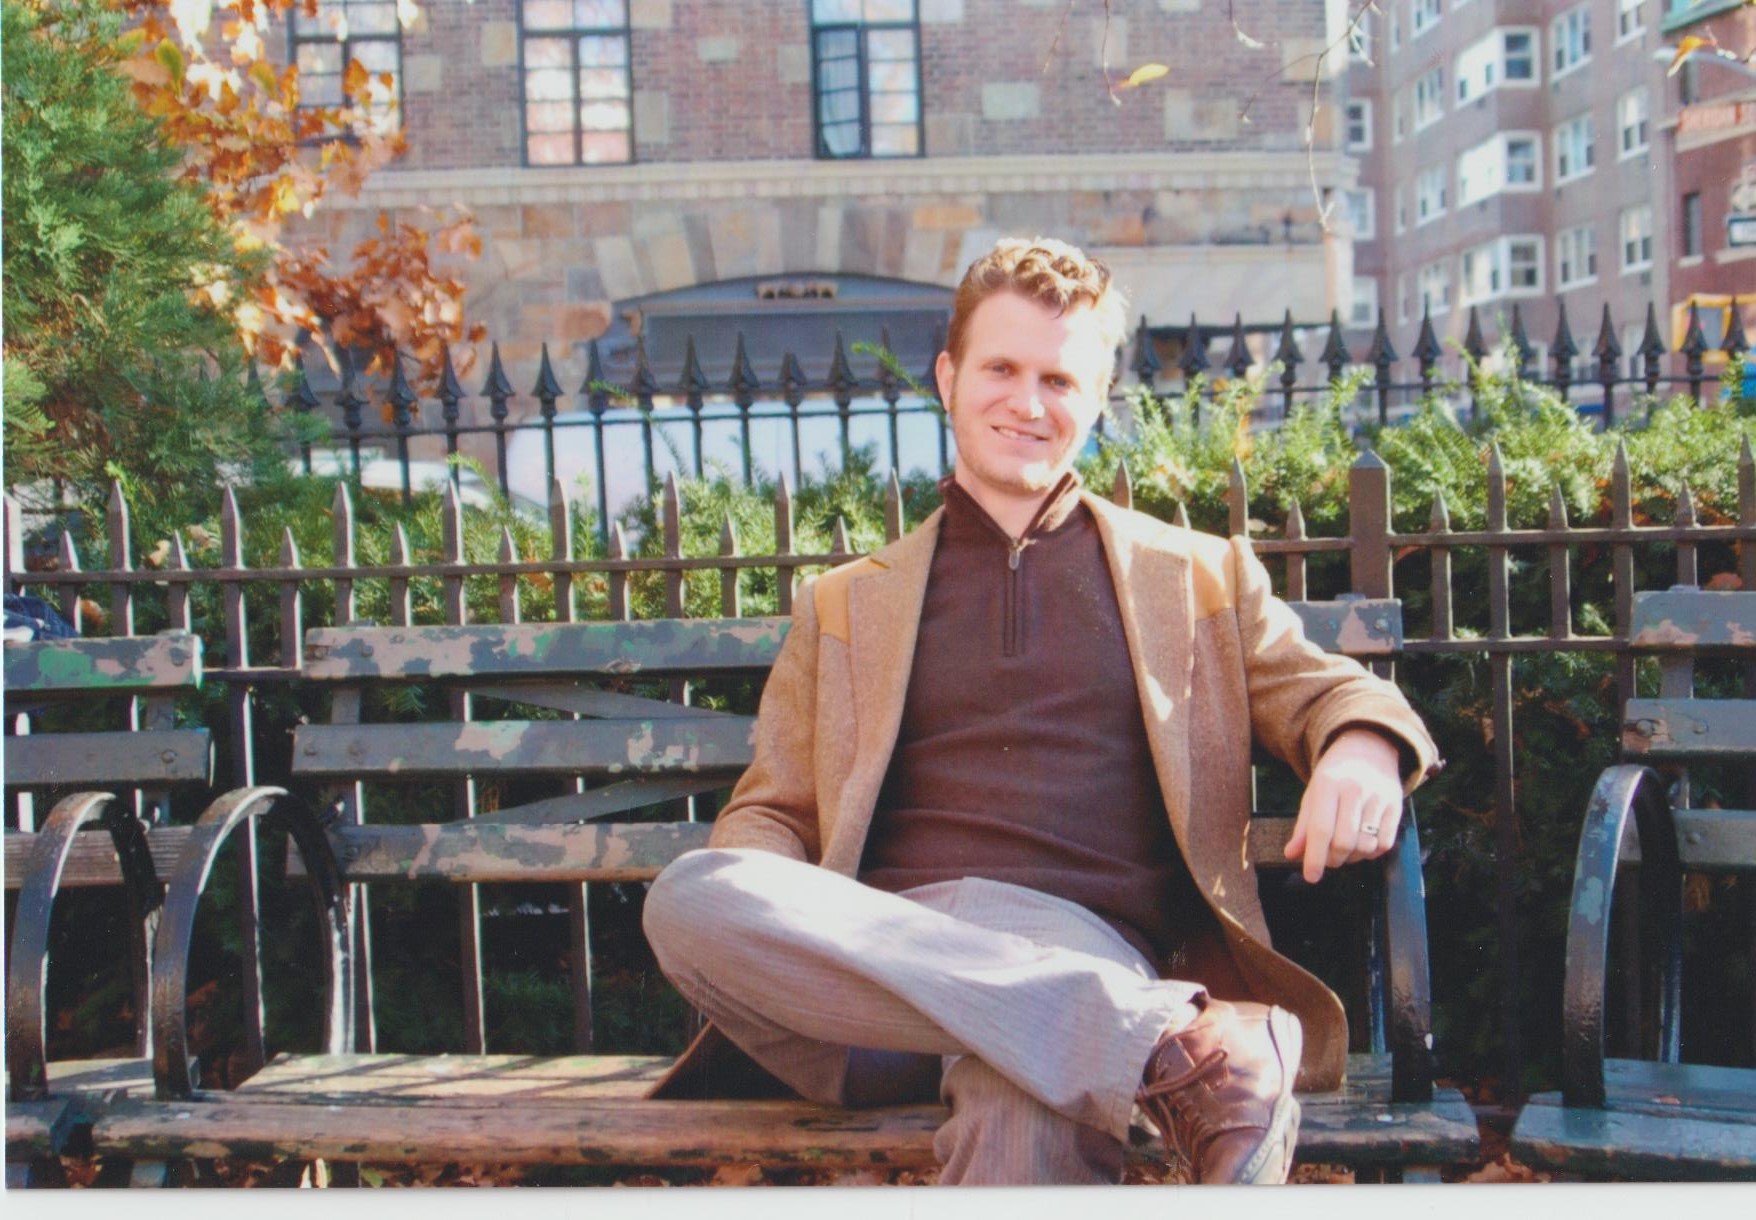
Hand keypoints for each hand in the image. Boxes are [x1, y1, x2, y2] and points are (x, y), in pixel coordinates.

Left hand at [1283, 729, 1402, 883]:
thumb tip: (1291, 855)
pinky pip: (1384, 844)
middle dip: (1333, 860)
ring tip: (1344, 850)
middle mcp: (1354, 790)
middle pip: (1344, 842)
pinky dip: (1371, 853)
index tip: (1311, 876)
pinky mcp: (1396, 806)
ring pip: (1365, 846)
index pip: (1320, 829)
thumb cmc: (1334, 776)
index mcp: (1327, 784)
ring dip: (1352, 858)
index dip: (1315, 858)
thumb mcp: (1312, 794)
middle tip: (1327, 860)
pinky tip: (1362, 845)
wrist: (1367, 748)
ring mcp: (1378, 798)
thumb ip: (1303, 826)